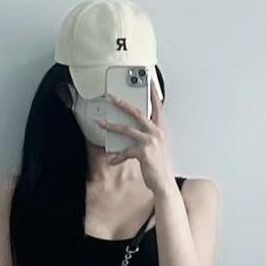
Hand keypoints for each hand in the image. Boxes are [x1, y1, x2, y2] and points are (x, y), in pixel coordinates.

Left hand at [98, 73, 176, 194]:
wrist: (164, 183)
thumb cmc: (160, 167)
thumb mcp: (157, 148)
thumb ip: (149, 137)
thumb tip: (134, 132)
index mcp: (161, 130)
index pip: (158, 107)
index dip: (154, 93)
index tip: (149, 81)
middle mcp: (157, 133)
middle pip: (138, 113)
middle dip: (123, 104)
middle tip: (112, 97)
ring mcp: (151, 142)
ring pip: (127, 129)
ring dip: (112, 126)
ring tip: (101, 123)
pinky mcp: (143, 152)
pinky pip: (125, 151)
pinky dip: (117, 156)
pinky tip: (111, 160)